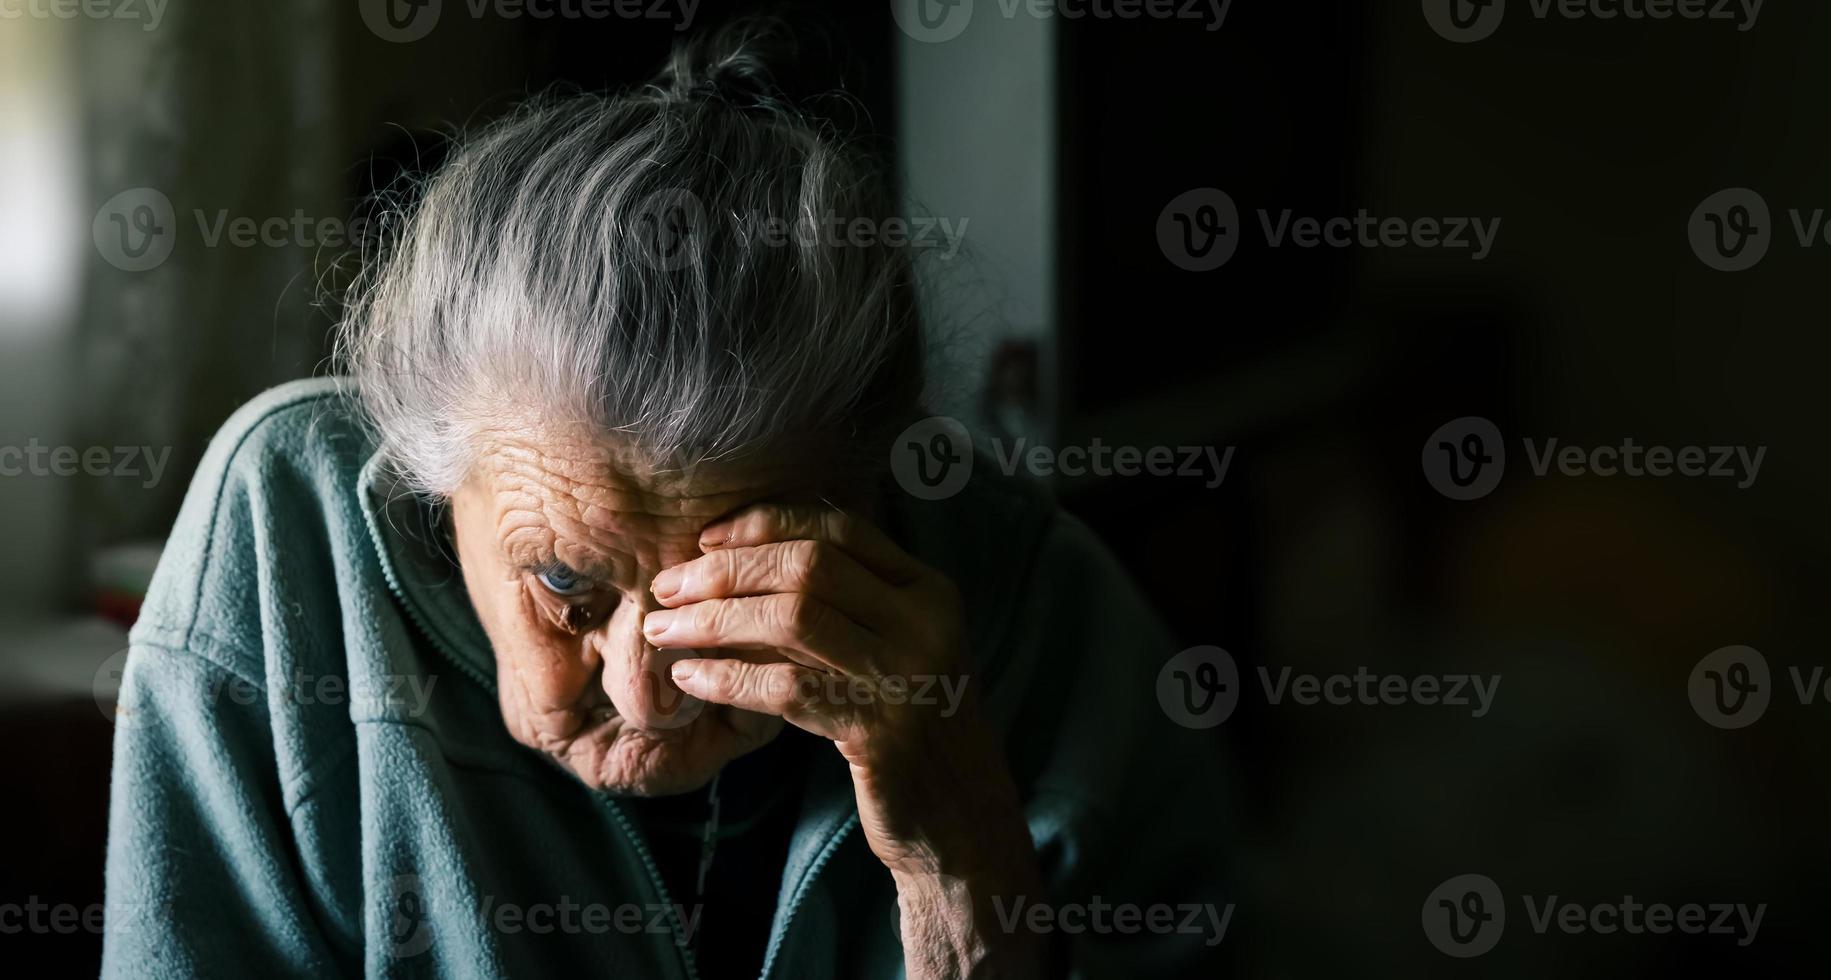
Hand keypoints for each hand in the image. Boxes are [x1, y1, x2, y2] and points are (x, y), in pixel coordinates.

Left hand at [643, 503, 1045, 976]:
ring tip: (663, 630)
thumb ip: (836, 607)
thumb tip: (728, 568)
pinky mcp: (883, 730)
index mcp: (927, 589)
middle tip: (667, 587)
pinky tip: (690, 679)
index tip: (707, 538)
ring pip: (793, 618)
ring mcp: (908, 674)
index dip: (766, 524)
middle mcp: (924, 621)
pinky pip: (787, 689)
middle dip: (726, 571)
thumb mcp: (884, 651)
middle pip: (810, 566)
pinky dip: (728, 678)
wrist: (956, 815)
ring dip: (714, 620)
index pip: (839, 527)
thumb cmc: (903, 727)